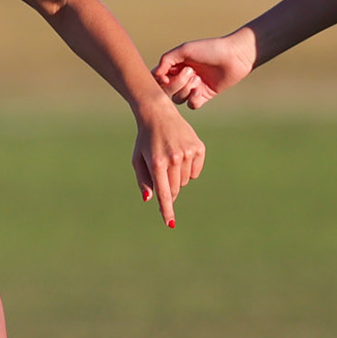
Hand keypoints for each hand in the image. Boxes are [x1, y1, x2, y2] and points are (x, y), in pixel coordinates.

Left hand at [131, 102, 204, 227]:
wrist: (158, 114)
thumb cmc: (145, 140)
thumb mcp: (137, 159)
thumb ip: (143, 180)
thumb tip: (150, 199)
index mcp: (157, 163)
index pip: (164, 193)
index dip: (167, 210)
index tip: (170, 223)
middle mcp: (174, 158)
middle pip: (175, 189)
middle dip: (169, 188)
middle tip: (162, 174)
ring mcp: (188, 153)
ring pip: (185, 181)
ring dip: (177, 176)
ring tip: (170, 158)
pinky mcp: (198, 148)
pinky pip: (195, 172)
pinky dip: (188, 169)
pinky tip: (181, 155)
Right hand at [152, 31, 255, 110]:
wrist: (234, 56)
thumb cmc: (210, 49)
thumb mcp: (185, 50)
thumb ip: (166, 60)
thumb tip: (155, 76)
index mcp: (175, 65)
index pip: (158, 78)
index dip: (159, 81)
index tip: (165, 77)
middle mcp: (182, 77)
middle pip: (166, 90)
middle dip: (176, 84)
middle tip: (190, 72)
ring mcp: (193, 87)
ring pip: (178, 99)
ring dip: (185, 90)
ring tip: (198, 78)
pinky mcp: (204, 96)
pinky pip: (191, 105)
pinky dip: (193, 99)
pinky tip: (200, 89)